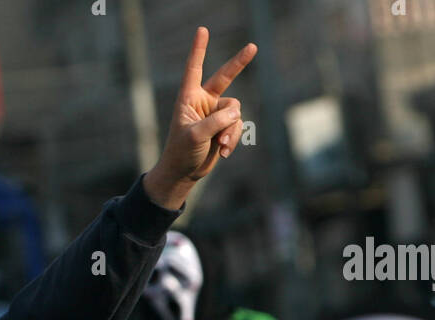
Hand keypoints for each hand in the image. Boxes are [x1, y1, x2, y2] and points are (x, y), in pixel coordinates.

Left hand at [145, 28, 256, 208]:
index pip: (194, 69)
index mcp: (188, 98)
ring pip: (235, 111)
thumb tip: (236, 112)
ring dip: (230, 130)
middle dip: (239, 63)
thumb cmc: (181, 152)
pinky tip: (224, 152)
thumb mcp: (196, 136)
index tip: (203, 30)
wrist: (184, 173)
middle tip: (253, 47)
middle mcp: (202, 101)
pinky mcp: (223, 126)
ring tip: (220, 144)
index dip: (199, 50)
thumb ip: (216, 121)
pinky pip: (237, 126)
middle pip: (225, 77)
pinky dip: (232, 138)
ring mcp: (214, 113)